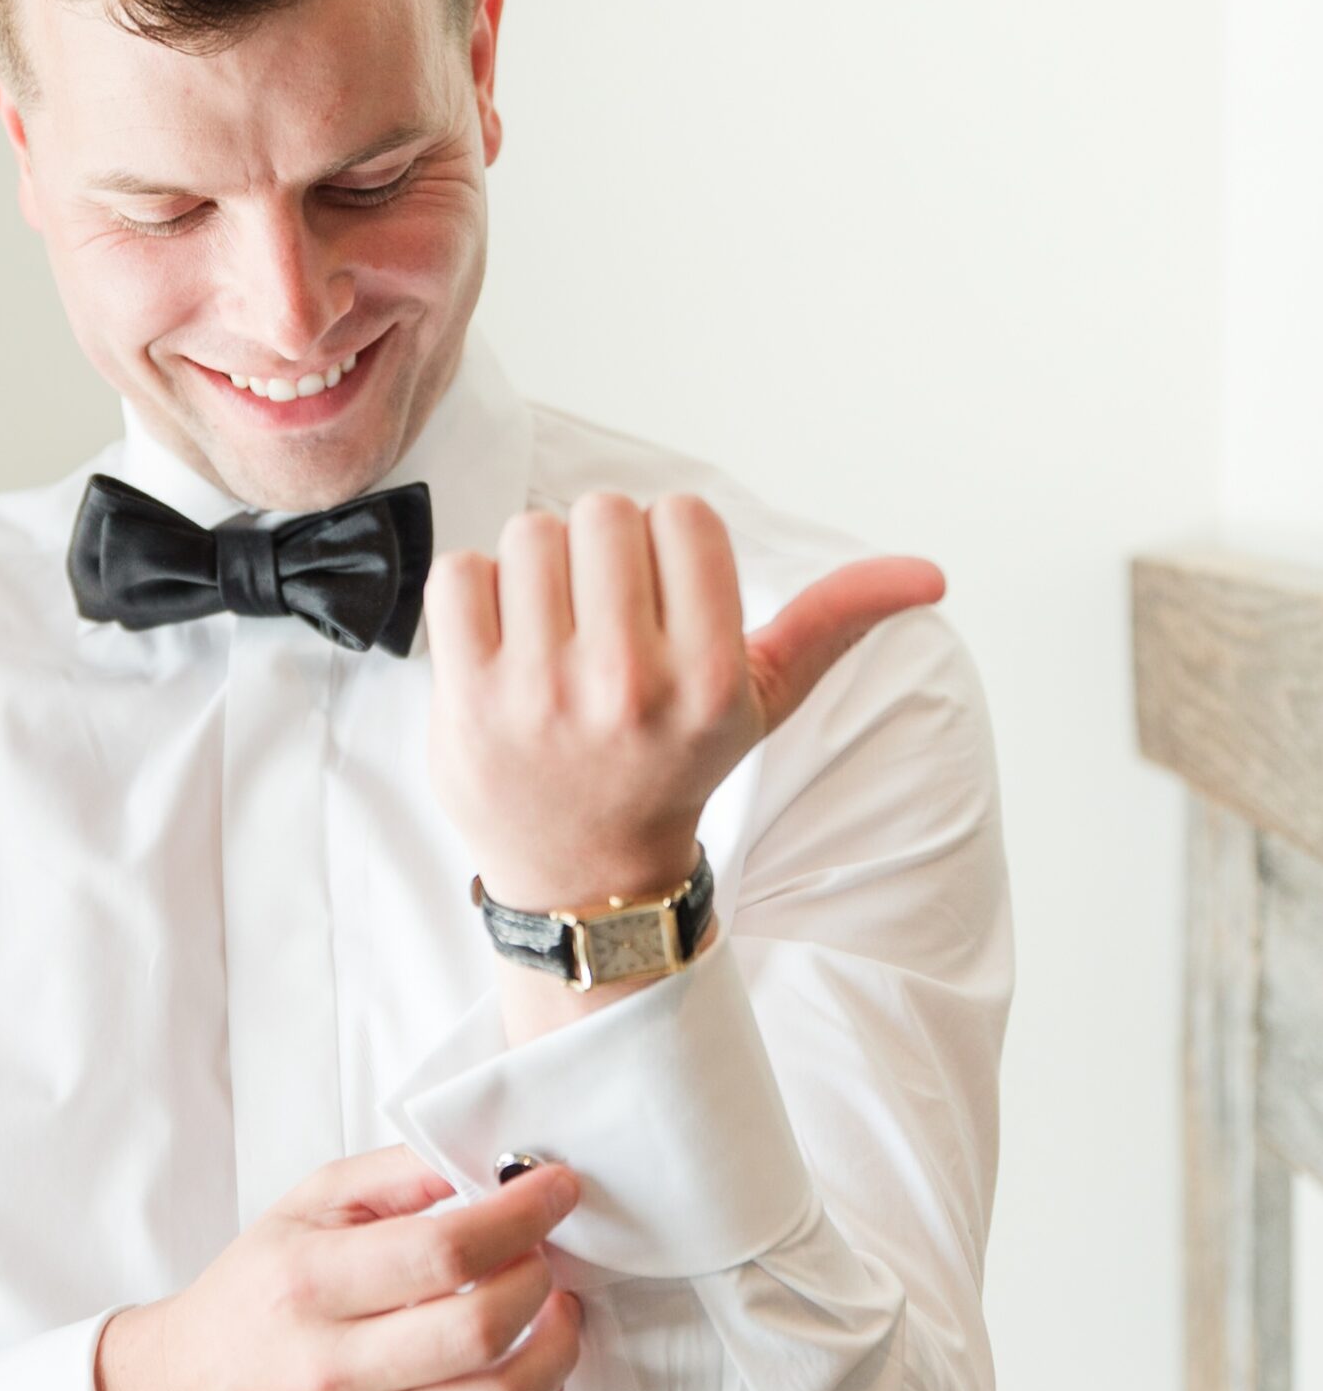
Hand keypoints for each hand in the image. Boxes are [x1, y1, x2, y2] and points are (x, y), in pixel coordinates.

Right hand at [95, 1143, 583, 1390]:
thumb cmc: (258, 1294)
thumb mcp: (307, 1205)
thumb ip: (396, 1172)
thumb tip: (486, 1163)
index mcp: (312, 1283)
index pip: (445, 1252)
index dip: (521, 1217)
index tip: (557, 1190)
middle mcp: (332, 1369)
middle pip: (479, 1330)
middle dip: (541, 1281)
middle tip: (547, 1256)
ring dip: (555, 1353)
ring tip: (554, 1315)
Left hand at [424, 490, 944, 913]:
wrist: (586, 878)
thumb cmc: (673, 765)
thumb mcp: (764, 700)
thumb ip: (835, 621)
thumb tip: (930, 575)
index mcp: (711, 675)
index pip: (683, 514)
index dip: (669, 545)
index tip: (665, 600)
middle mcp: (629, 683)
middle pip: (604, 512)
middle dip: (602, 552)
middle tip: (603, 618)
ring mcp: (541, 693)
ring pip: (529, 532)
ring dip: (537, 570)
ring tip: (553, 631)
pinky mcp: (467, 700)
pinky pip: (459, 572)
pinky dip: (475, 596)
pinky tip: (503, 645)